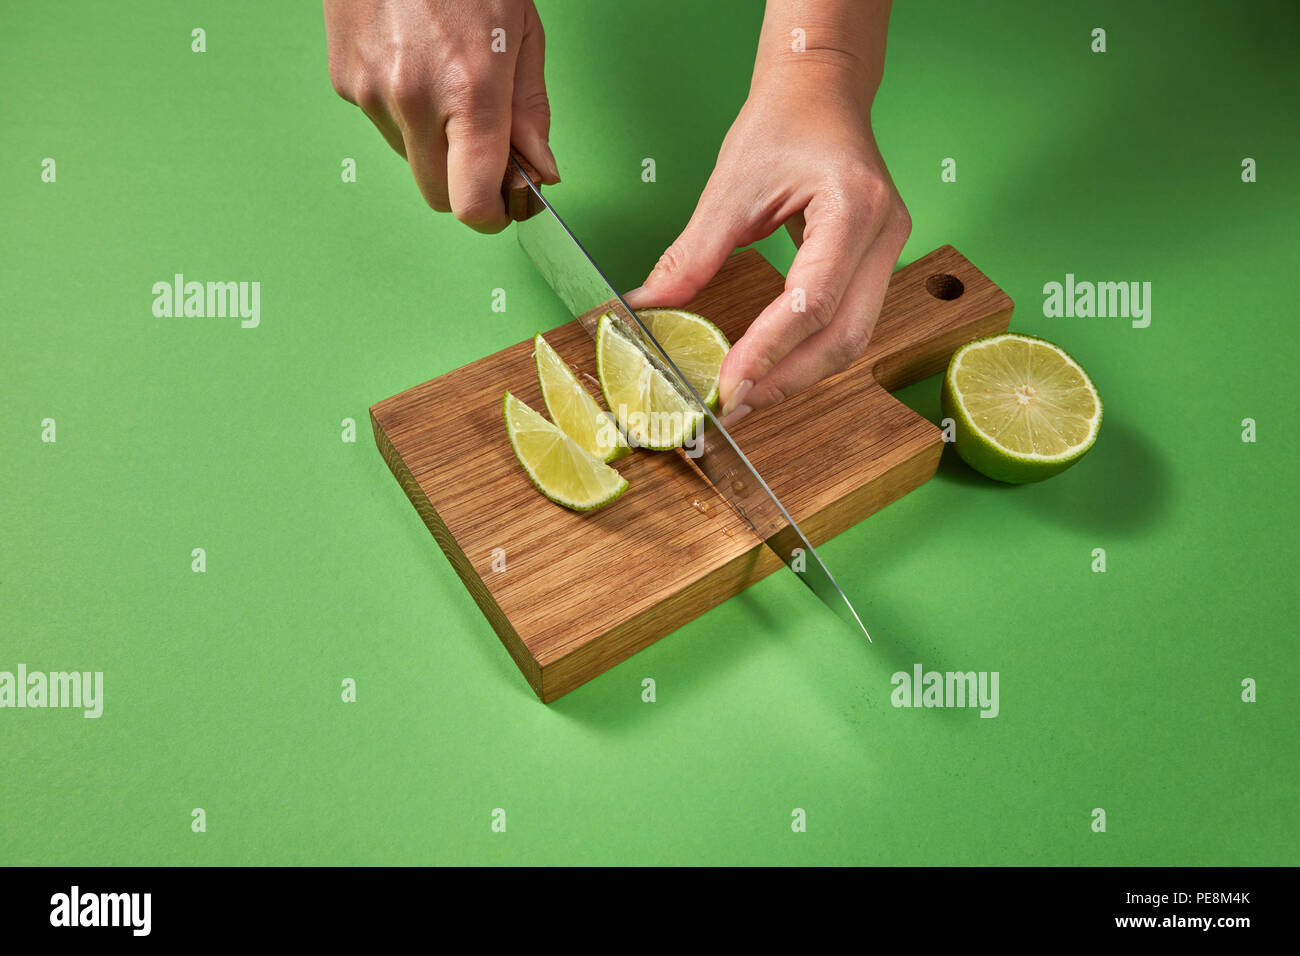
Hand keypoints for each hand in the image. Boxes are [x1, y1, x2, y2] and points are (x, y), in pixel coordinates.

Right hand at [322, 0, 559, 232]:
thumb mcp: (521, 32)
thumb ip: (530, 111)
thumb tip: (539, 170)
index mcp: (469, 91)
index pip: (472, 205)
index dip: (493, 215)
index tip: (506, 203)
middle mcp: (413, 101)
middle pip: (438, 197)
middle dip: (465, 184)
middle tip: (487, 148)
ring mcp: (371, 93)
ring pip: (411, 160)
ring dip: (434, 143)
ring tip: (447, 81)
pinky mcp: (344, 82)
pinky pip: (383, 124)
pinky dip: (404, 112)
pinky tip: (416, 64)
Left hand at [624, 18, 908, 423]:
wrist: (820, 90)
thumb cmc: (782, 122)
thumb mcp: (729, 187)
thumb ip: (692, 255)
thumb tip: (650, 307)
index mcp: (853, 206)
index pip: (813, 301)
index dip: (770, 352)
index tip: (728, 386)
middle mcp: (884, 234)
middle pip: (845, 336)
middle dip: (787, 380)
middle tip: (733, 406)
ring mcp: (887, 251)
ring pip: (851, 339)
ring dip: (797, 374)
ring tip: (745, 395)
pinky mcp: (874, 263)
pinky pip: (846, 323)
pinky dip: (806, 352)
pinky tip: (768, 367)